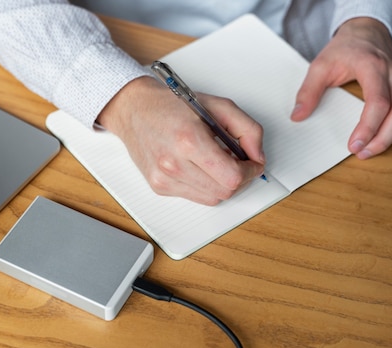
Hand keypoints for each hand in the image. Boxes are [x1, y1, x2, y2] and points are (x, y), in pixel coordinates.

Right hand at [97, 76, 264, 205]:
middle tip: (238, 162)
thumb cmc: (171, 105)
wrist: (134, 109)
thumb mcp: (217, 105)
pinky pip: (195, 197)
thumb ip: (247, 129)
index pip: (232, 176)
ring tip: (217, 163)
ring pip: (212, 199)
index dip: (250, 172)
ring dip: (221, 184)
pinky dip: (204, 185)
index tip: (252, 163)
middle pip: (224, 191)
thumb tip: (257, 156)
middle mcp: (174, 163)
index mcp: (189, 140)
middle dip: (239, 179)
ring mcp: (164, 178)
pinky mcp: (159, 187)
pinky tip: (198, 167)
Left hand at [291, 17, 391, 158]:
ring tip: (378, 145)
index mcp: (372, 66)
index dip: (368, 128)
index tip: (354, 146)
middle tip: (362, 152)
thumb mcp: (319, 66)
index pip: (378, 102)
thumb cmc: (345, 49)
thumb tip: (298, 116)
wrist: (366, 31)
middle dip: (382, 139)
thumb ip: (308, 91)